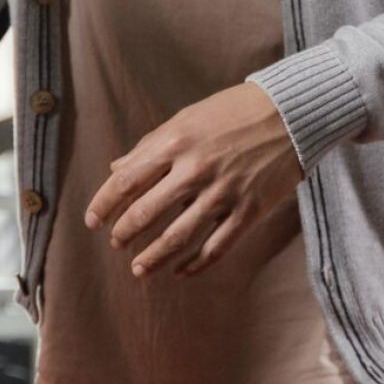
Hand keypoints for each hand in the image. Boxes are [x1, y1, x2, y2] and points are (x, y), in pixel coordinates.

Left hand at [85, 83, 302, 277]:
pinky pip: (216, 247)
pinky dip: (195, 264)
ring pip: (178, 237)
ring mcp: (223, 192)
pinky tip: (181, 271)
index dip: (105, 204)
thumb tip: (116, 168)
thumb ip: (150, 145)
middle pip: (147, 212)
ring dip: (154, 258)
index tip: (92, 222)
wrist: (291, 113)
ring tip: (138, 270)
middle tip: (116, 244)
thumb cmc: (234, 112)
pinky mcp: (248, 210)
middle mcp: (195, 169)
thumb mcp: (187, 119)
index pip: (127, 180)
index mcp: (175, 143)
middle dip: (125, 233)